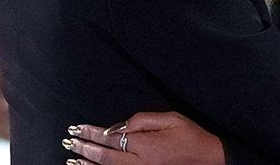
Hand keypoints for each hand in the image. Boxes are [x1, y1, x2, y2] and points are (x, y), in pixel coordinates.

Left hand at [66, 112, 222, 164]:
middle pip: (106, 156)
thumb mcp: (171, 119)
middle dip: (85, 148)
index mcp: (146, 144)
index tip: (78, 127)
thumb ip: (142, 120)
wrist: (209, 160)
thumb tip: (118, 126)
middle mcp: (140, 162)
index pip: (112, 138)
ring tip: (72, 159)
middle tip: (69, 141)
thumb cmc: (191, 136)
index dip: (93, 132)